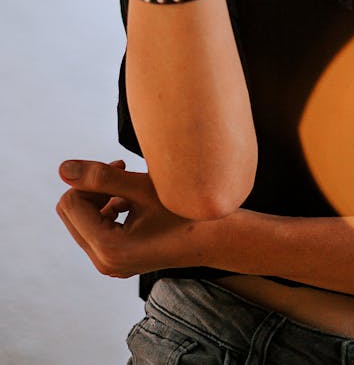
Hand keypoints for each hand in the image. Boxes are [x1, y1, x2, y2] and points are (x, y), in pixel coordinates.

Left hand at [56, 159, 212, 277]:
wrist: (212, 238)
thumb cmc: (183, 211)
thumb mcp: (142, 189)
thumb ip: (102, 176)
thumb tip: (63, 169)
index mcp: (108, 248)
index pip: (71, 203)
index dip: (89, 179)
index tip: (118, 166)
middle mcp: (104, 262)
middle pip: (71, 213)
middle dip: (91, 189)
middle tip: (121, 171)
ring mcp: (110, 265)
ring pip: (82, 220)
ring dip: (100, 198)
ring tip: (130, 186)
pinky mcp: (117, 261)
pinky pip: (96, 230)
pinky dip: (108, 211)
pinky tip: (134, 202)